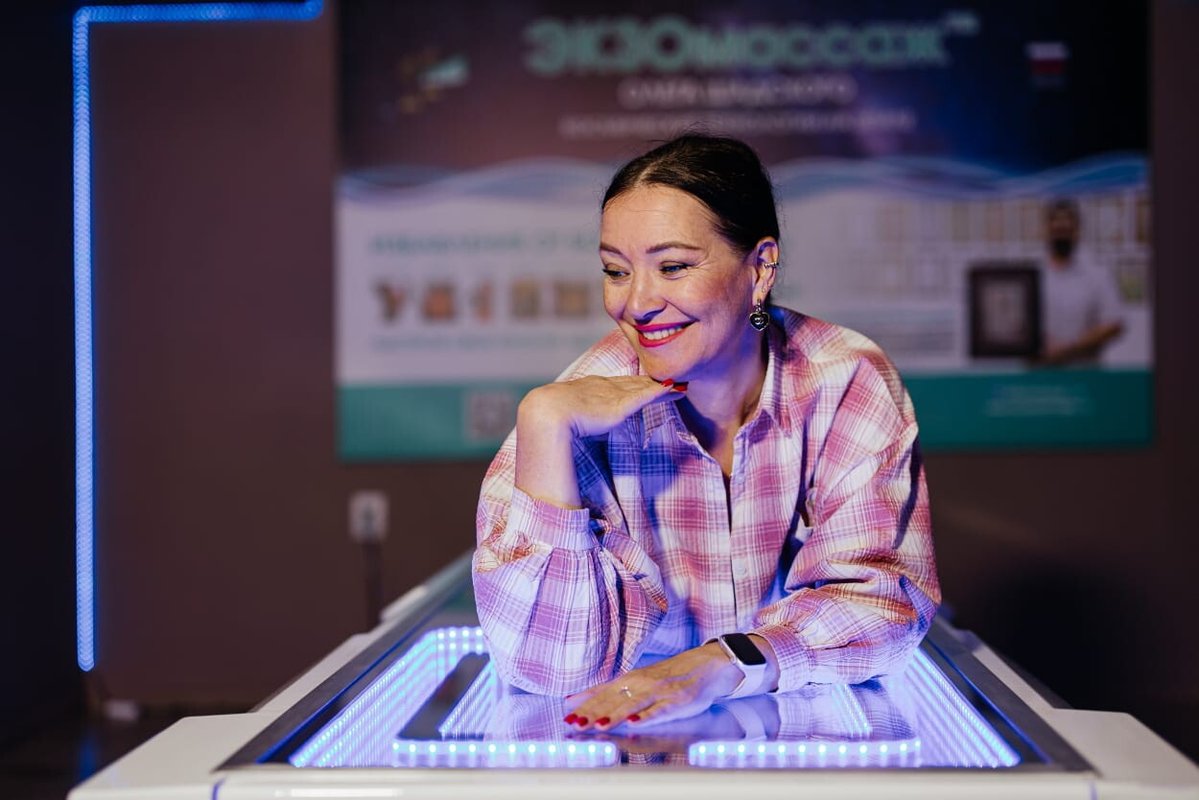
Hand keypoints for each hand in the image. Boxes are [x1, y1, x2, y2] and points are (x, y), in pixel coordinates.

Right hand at [520, 375, 684, 439]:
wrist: (547, 415)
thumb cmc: (549, 422)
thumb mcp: (565, 418)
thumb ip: (576, 422)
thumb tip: (578, 433)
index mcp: (586, 387)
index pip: (613, 384)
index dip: (630, 383)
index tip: (642, 382)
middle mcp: (601, 386)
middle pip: (631, 382)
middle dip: (648, 380)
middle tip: (667, 379)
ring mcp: (612, 394)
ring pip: (642, 387)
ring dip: (661, 386)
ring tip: (678, 385)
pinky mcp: (621, 405)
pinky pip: (647, 395)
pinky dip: (663, 392)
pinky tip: (676, 389)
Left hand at [561, 642, 740, 731]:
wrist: (706, 664)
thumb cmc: (667, 675)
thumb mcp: (634, 680)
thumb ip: (605, 691)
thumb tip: (573, 699)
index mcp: (628, 680)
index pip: (601, 694)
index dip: (584, 705)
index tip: (567, 716)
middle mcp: (641, 683)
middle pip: (613, 700)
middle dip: (593, 713)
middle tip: (575, 724)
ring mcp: (659, 692)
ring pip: (632, 704)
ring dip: (615, 714)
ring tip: (598, 725)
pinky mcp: (677, 701)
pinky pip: (660, 710)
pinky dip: (647, 716)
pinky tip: (634, 723)